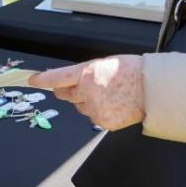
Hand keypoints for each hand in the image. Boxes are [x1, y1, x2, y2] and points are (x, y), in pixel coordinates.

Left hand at [28, 55, 144, 130]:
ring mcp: (95, 108)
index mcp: (87, 72)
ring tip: (110, 95)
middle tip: (83, 88)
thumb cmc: (132, 72)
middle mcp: (87, 91)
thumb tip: (76, 82)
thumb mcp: (105, 64)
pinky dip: (101, 113)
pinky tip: (115, 105)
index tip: (33, 80)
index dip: (43, 80)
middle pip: (66, 95)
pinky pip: (94, 117)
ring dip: (88, 102)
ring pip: (81, 107)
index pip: (58, 77)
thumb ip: (87, 74)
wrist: (152, 88)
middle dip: (68, 91)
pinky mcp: (103, 121)